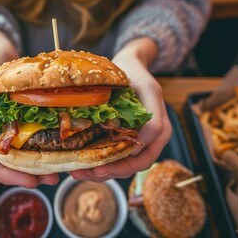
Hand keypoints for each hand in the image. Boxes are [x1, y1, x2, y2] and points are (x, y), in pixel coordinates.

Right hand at [0, 28, 58, 187]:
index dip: (4, 175)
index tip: (30, 180)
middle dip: (22, 176)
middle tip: (50, 180)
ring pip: (8, 160)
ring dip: (30, 169)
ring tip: (54, 174)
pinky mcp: (4, 128)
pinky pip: (16, 147)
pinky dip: (30, 154)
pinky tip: (49, 157)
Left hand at [69, 38, 171, 181]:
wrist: (127, 65)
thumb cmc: (136, 74)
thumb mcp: (147, 89)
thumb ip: (151, 118)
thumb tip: (138, 146)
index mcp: (160, 129)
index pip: (144, 157)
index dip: (124, 165)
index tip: (102, 167)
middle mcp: (150, 140)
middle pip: (131, 166)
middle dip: (108, 172)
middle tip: (85, 173)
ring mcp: (136, 140)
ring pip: (121, 165)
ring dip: (100, 171)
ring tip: (78, 172)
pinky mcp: (123, 138)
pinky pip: (114, 157)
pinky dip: (98, 162)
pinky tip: (81, 164)